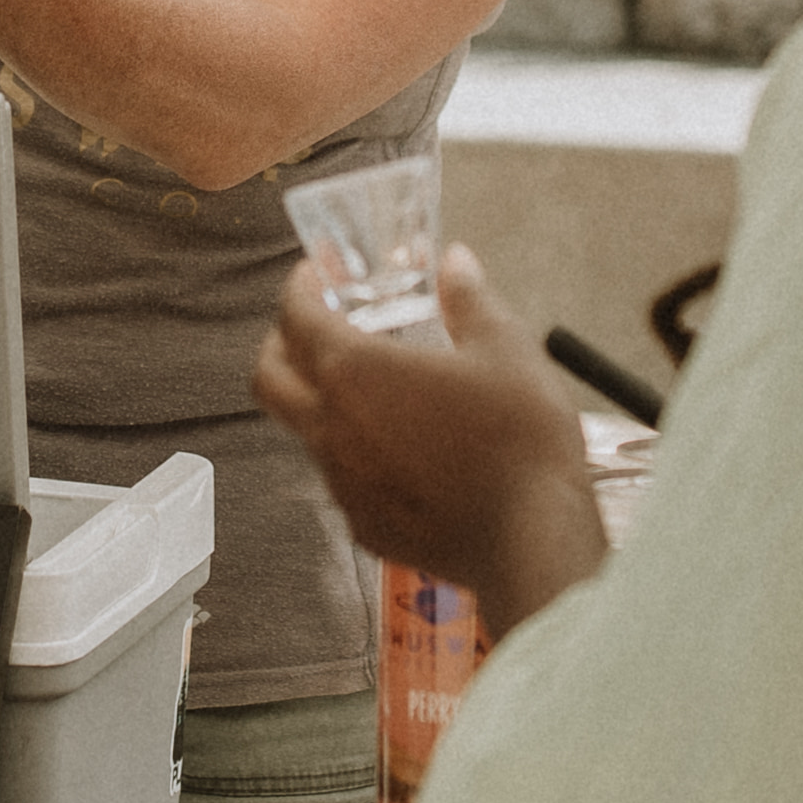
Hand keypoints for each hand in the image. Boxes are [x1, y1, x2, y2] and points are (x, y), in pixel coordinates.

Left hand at [256, 247, 611, 635]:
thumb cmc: (520, 439)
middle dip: (280, 343)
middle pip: (269, 378)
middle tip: (317, 325)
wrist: (533, 539)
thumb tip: (456, 263)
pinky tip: (399, 447)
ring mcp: (343, 484)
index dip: (300, 288)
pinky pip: (341, 479)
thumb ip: (469, 299)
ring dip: (319, 401)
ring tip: (371, 387)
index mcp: (355, 373)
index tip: (317, 275)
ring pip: (303, 431)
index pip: (295, 318)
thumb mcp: (506, 349)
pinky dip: (353, 453)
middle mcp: (332, 428)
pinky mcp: (364, 525)